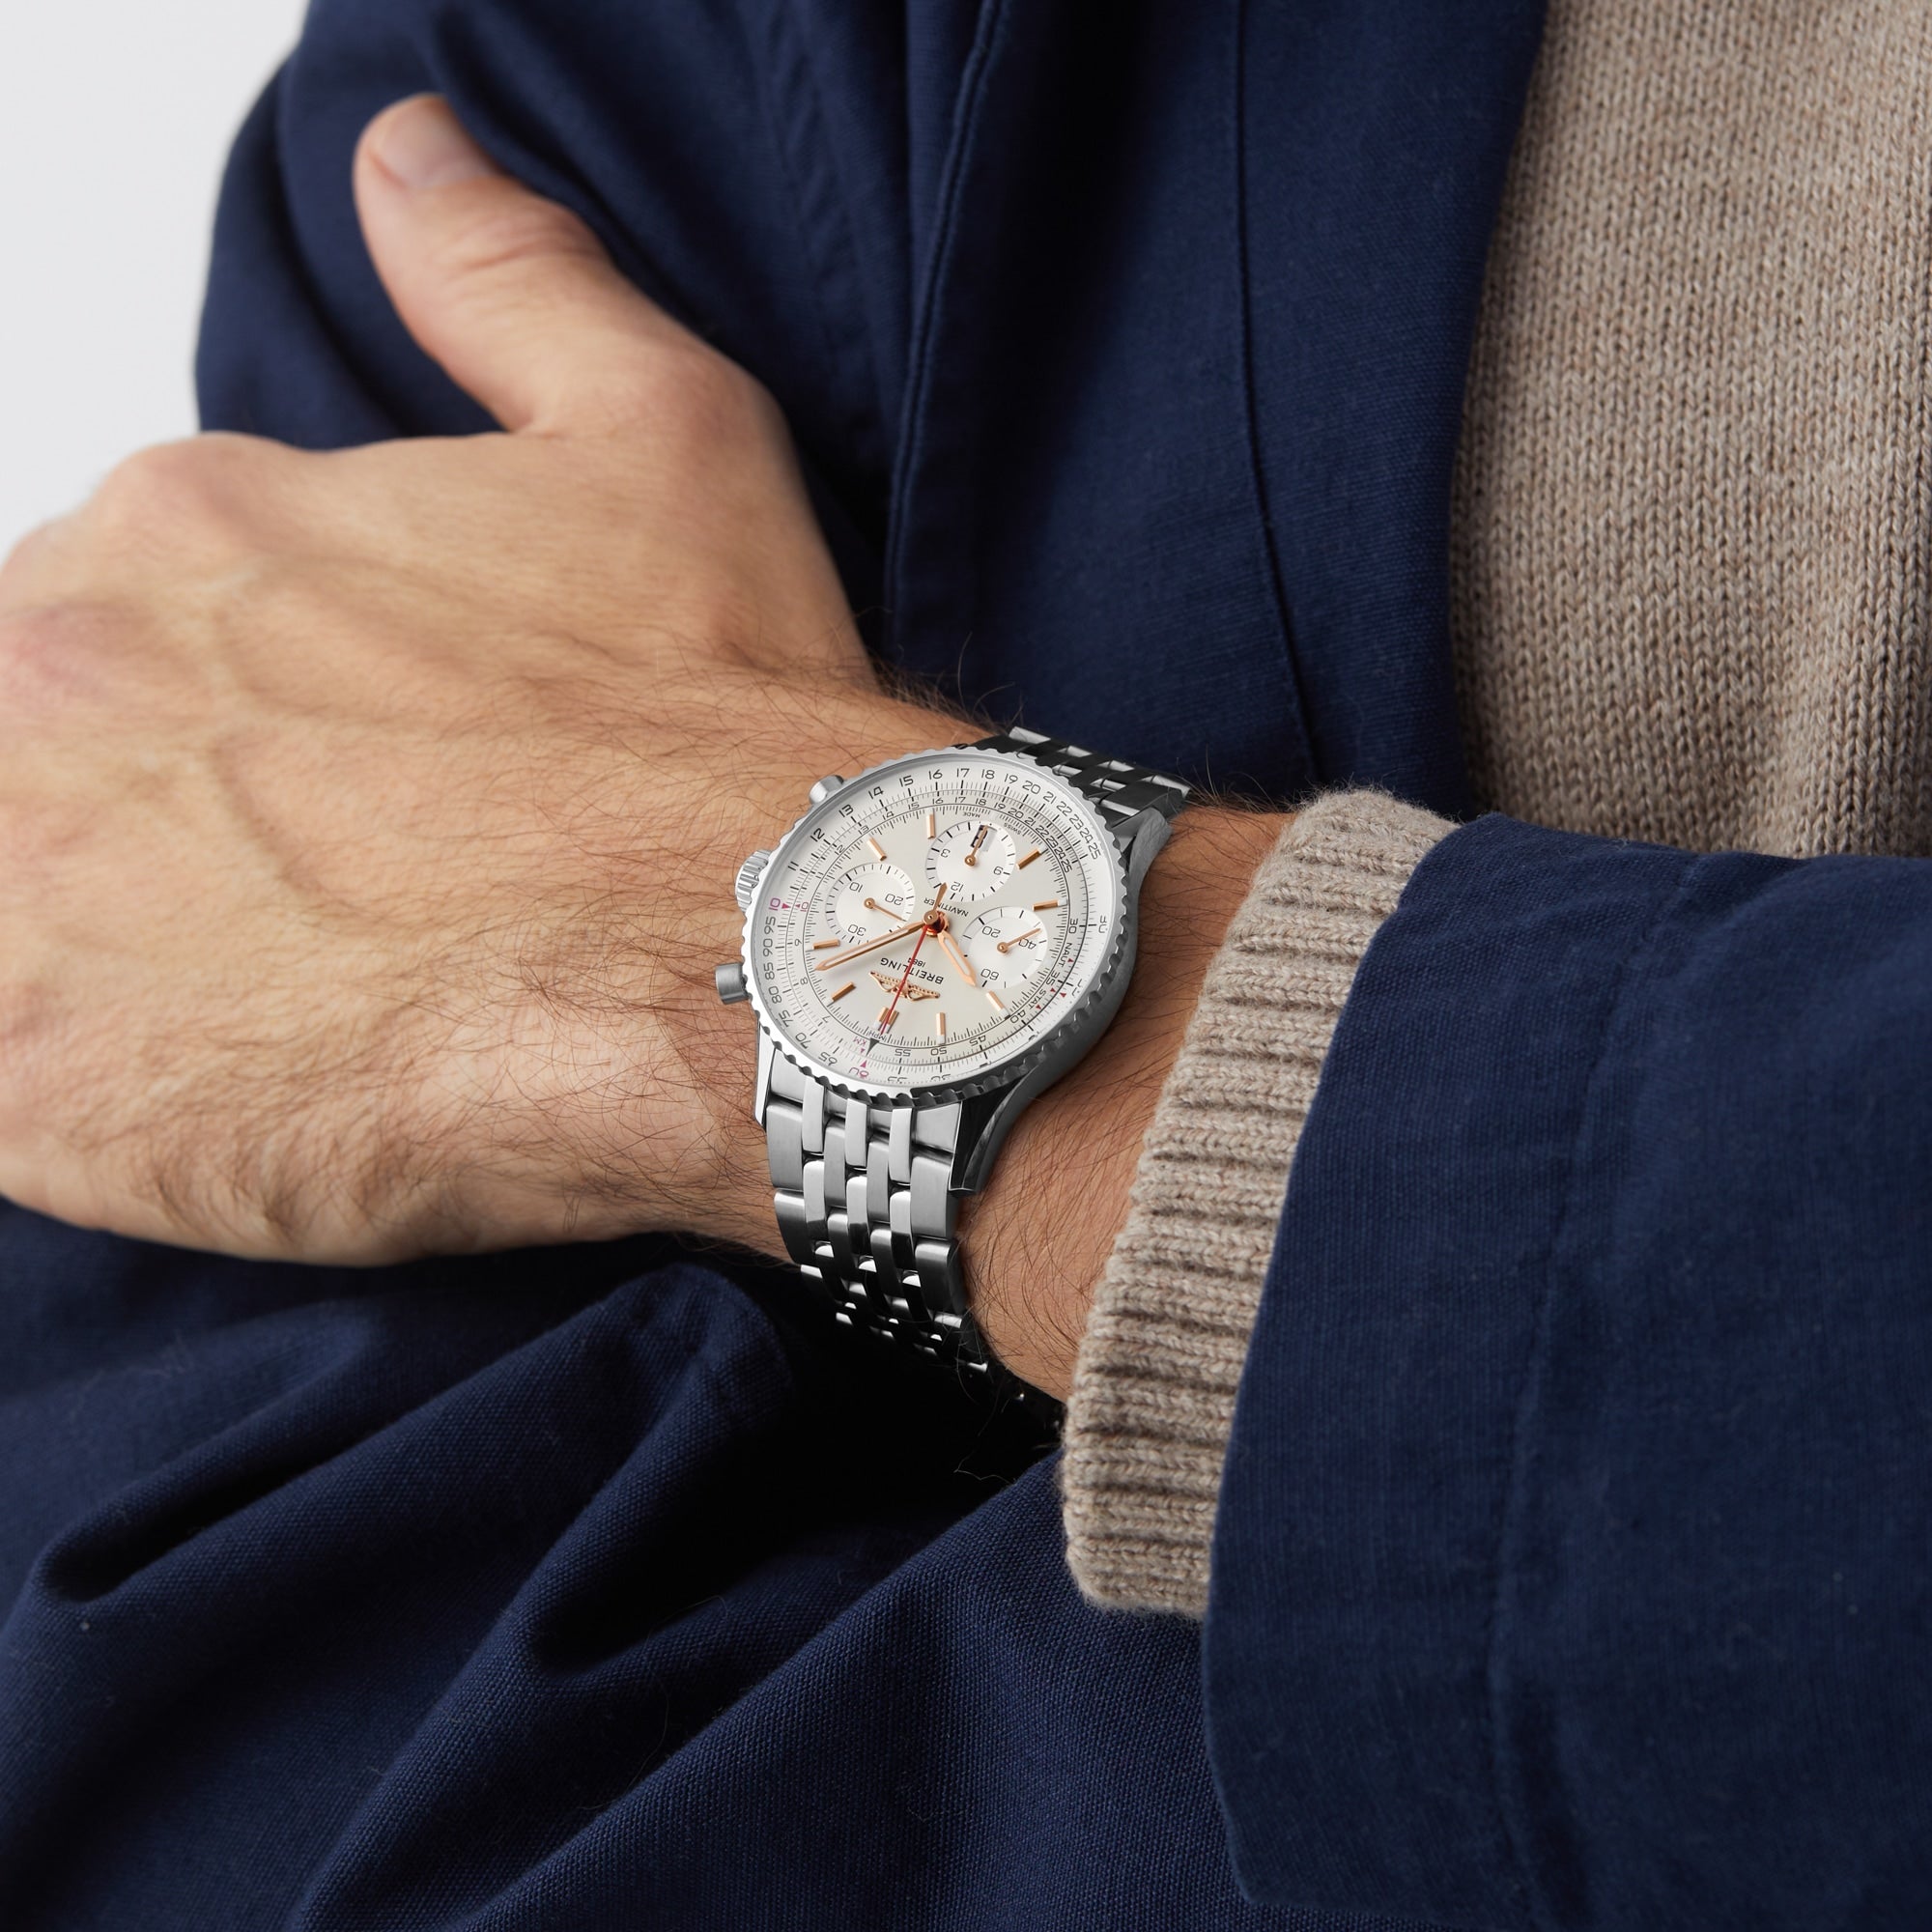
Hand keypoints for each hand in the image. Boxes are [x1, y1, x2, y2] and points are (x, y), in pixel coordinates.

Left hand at [0, 93, 1279, 1403]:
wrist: (756, 955)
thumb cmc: (715, 725)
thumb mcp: (657, 432)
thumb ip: (506, 279)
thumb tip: (409, 155)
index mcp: (184, 530)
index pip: (112, 620)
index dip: (227, 718)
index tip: (344, 792)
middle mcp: (66, 680)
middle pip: (39, 757)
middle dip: (150, 827)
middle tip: (325, 910)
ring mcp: (34, 882)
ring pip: (15, 908)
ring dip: (110, 950)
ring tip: (287, 1001)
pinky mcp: (45, 1081)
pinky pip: (11, 1084)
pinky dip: (86, 1088)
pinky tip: (235, 1088)